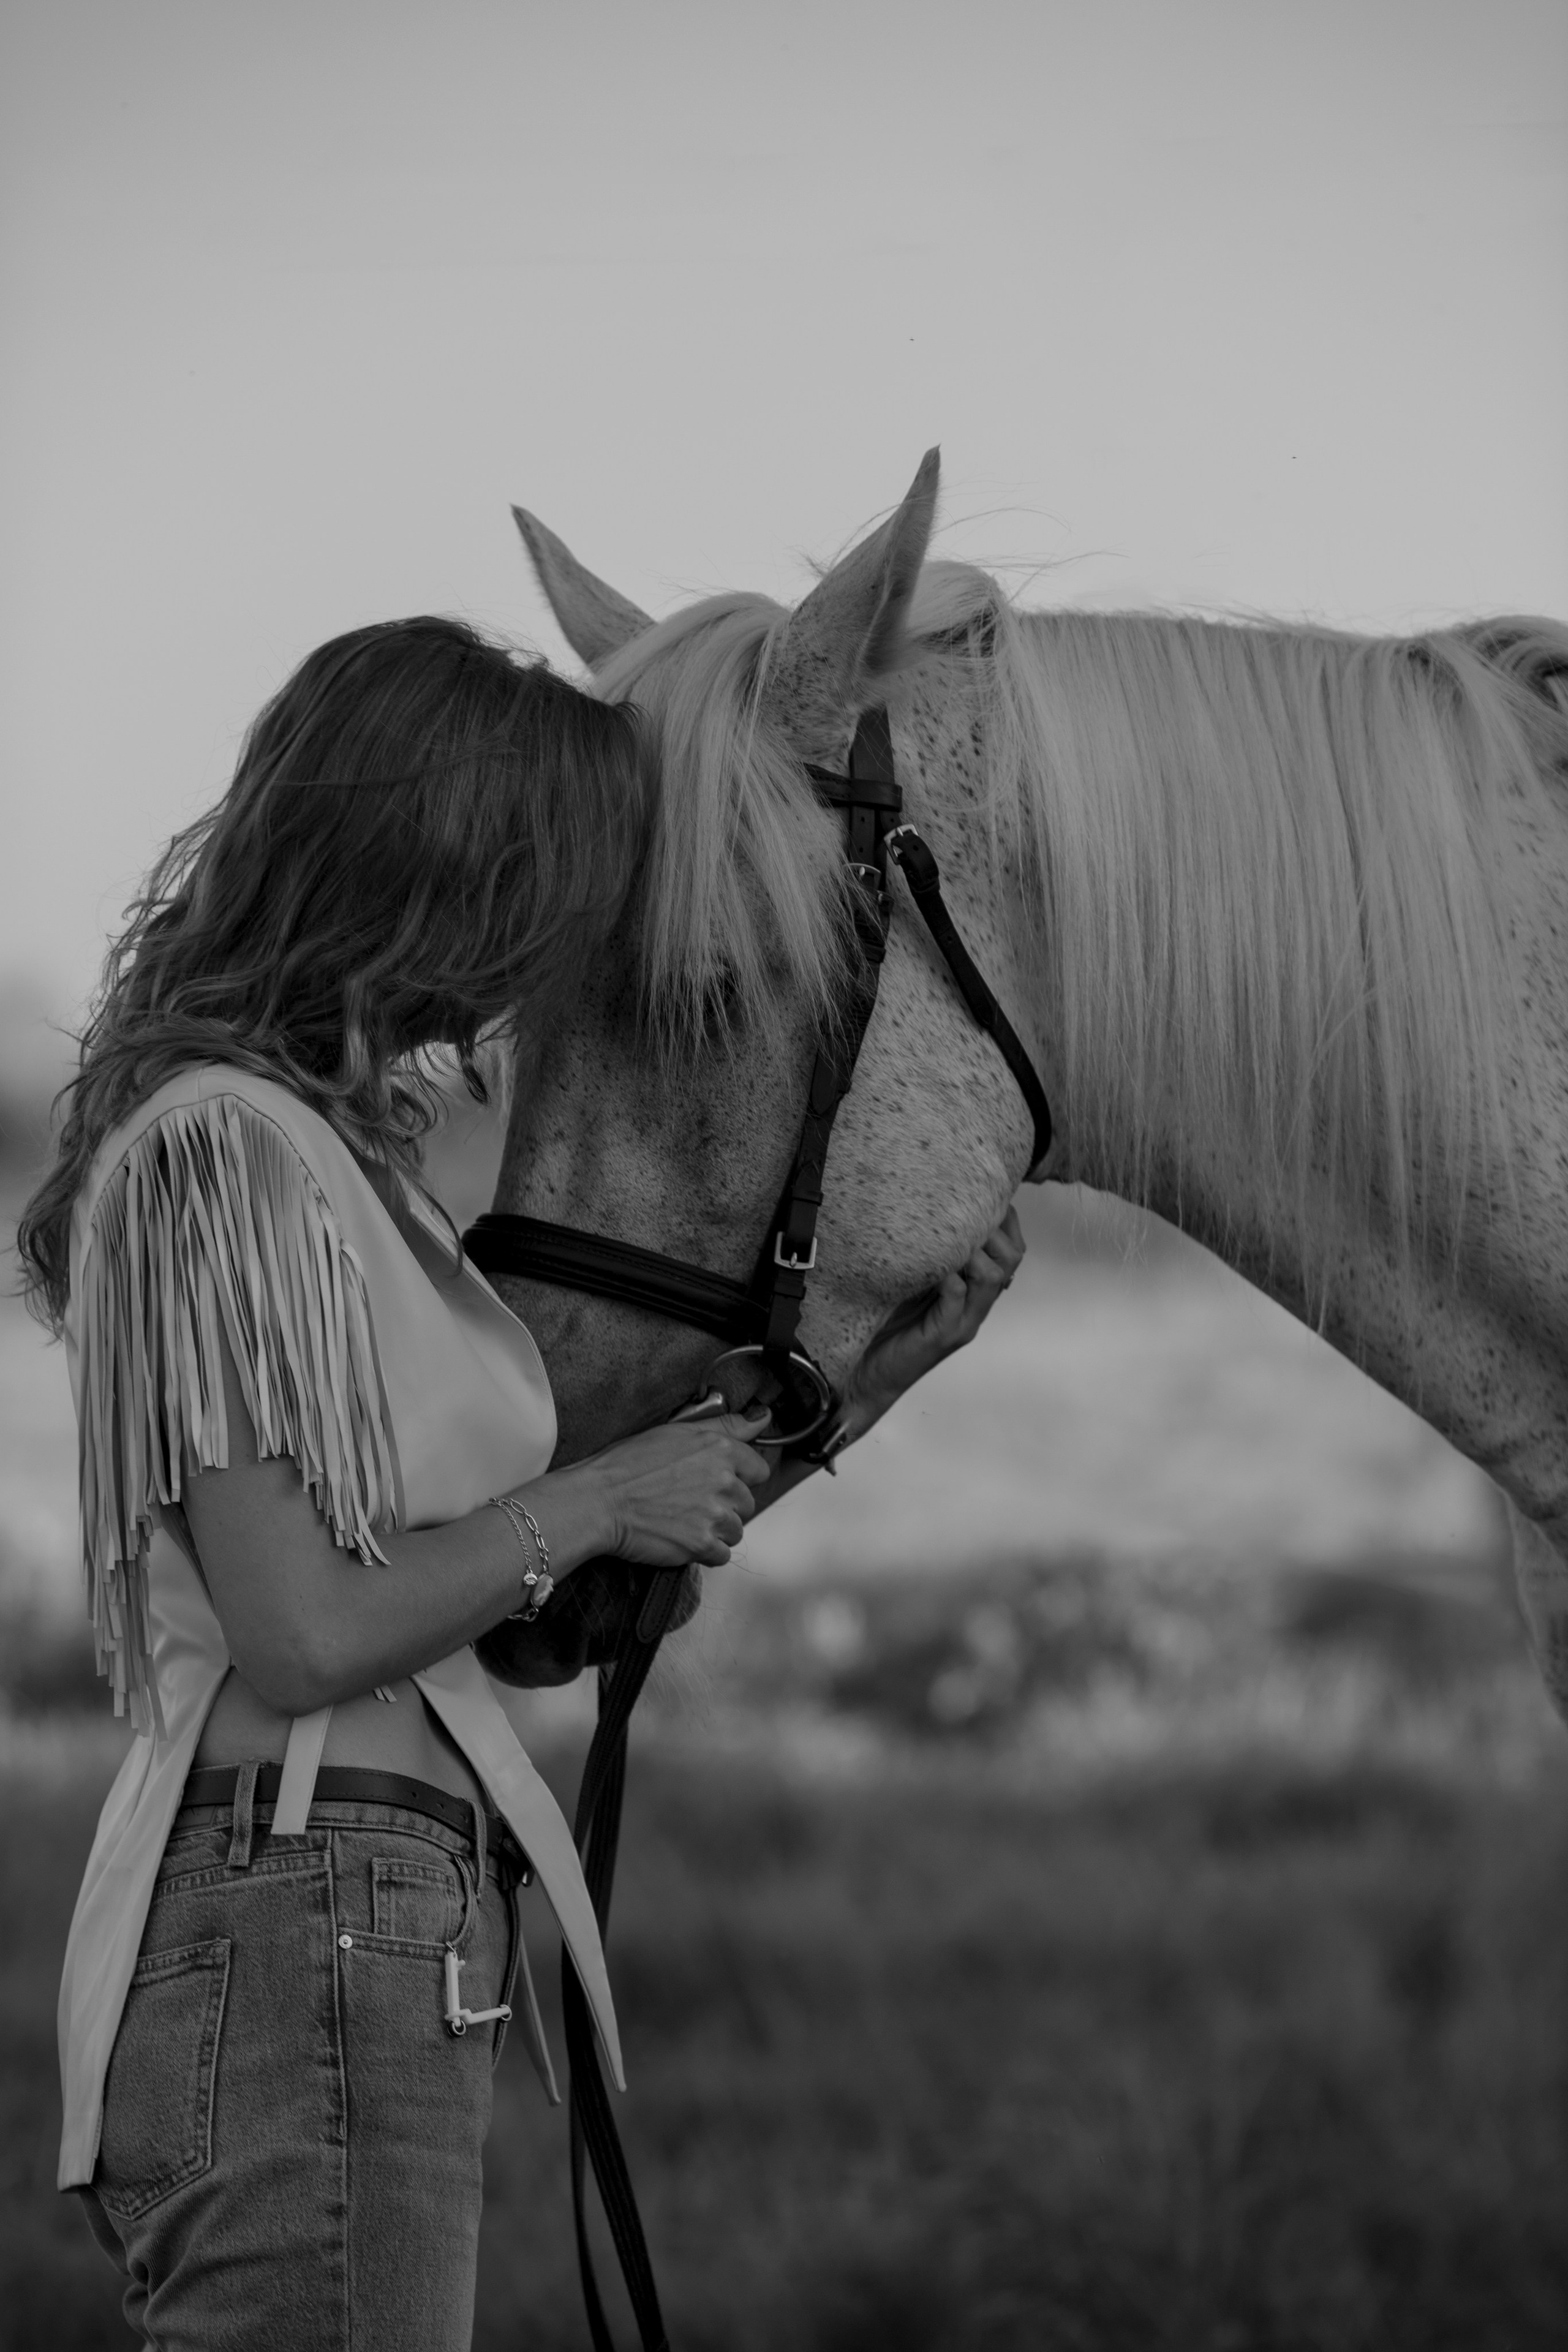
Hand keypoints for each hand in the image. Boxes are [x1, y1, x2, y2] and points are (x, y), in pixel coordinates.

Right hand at [563, 1410, 773, 1567]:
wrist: (599, 1501)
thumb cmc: (629, 1464)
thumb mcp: (677, 1432)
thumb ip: (724, 1427)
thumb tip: (762, 1418)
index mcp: (719, 1449)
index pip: (757, 1470)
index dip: (738, 1478)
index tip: (716, 1483)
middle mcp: (723, 1481)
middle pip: (747, 1503)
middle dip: (724, 1506)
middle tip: (690, 1503)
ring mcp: (714, 1514)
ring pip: (735, 1530)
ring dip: (715, 1530)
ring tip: (683, 1521)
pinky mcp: (701, 1544)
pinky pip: (722, 1555)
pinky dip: (705, 1552)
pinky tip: (682, 1538)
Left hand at [844, 1206, 1024, 1433]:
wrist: (865, 1379)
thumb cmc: (883, 1327)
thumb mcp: (911, 1281)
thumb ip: (927, 1257)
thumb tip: (924, 1209)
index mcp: (973, 1291)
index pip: (1011, 1248)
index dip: (1002, 1218)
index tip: (977, 1196)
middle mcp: (976, 1306)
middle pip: (1011, 1258)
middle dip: (991, 1228)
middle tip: (961, 1214)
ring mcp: (963, 1322)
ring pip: (992, 1275)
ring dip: (972, 1249)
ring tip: (947, 1237)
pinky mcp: (943, 1336)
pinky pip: (957, 1297)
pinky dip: (948, 1276)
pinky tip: (930, 1265)